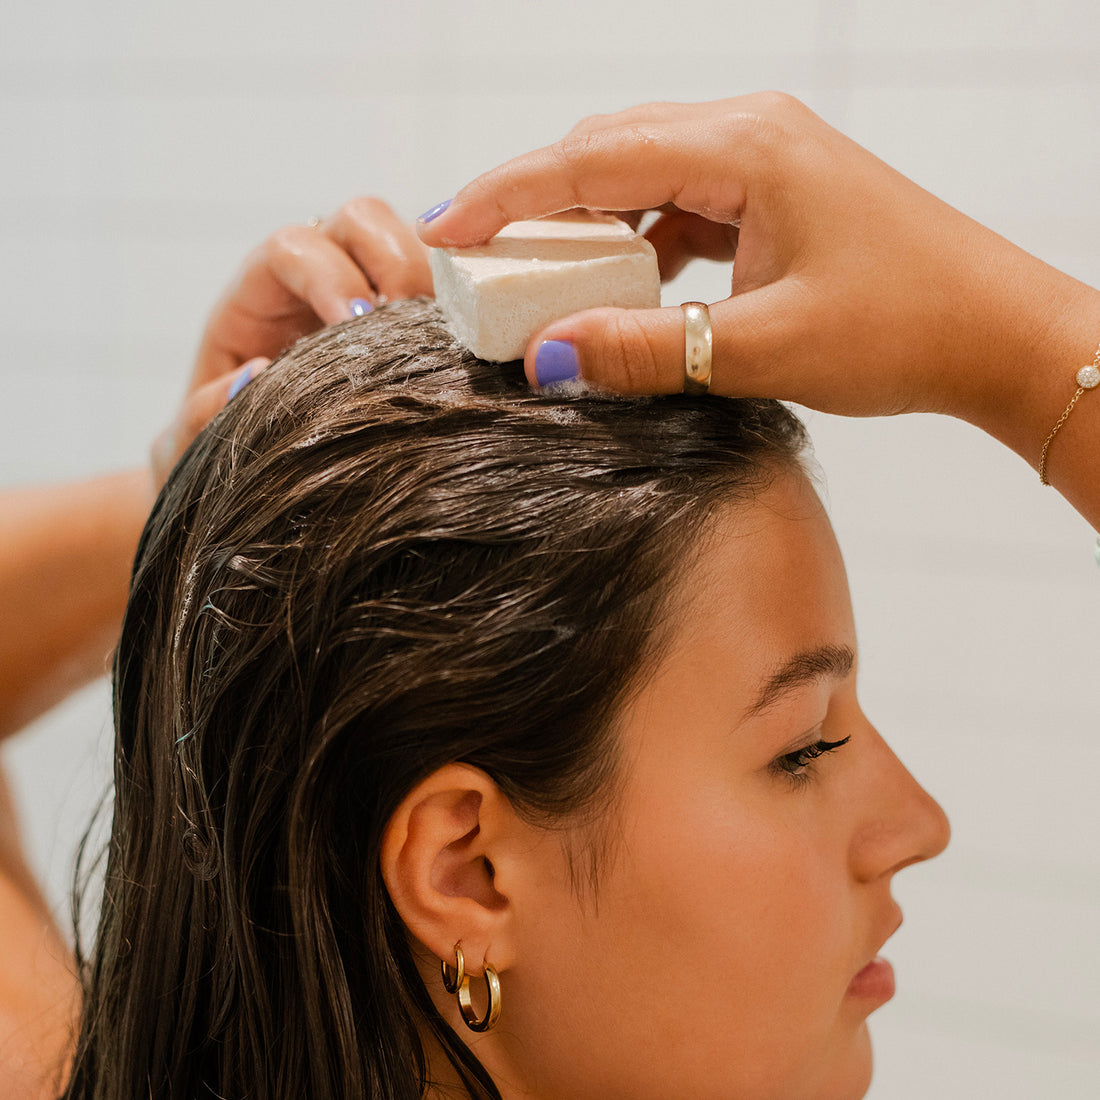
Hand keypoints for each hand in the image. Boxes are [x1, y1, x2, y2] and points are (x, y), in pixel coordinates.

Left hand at [152, 197, 432, 485]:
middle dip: (394, 260)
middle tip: (415, 324)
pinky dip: (459, 314)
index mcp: (257, 297)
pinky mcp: (408, 328)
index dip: (329, 274)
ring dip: (436, 282)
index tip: (357, 325)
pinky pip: (441, 295)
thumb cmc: (220, 455)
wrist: (250, 488)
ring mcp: (368, 297)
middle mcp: (315, 282)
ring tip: (449, 343)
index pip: (293, 247)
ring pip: (410, 246)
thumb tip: (255, 377)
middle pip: (360, 221)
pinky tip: (464, 357)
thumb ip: (203, 416)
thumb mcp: (193, 444)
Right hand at [416, 95, 1098, 434]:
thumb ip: (647, 351)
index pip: (590, 161)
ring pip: (639, 175)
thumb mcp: (761, 348)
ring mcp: (763, 159)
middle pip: (605, 152)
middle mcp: (749, 132)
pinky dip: (636, 241)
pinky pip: (679, 202)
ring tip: (537, 281)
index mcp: (744, 148)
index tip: (439, 232)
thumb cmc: (905, 327)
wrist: (995, 331)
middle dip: (533, 204)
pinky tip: (622, 287)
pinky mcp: (773, 193)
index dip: (503, 197)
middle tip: (474, 262)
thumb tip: (548, 358)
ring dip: (585, 226)